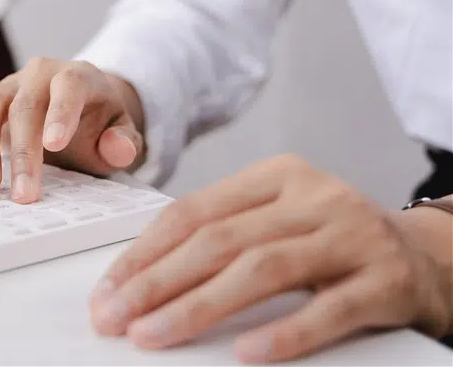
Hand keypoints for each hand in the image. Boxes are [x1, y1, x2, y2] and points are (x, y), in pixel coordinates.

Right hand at [0, 57, 145, 203]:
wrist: (91, 110)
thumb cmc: (103, 123)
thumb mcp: (123, 133)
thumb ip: (124, 140)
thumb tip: (117, 148)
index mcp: (74, 76)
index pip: (66, 87)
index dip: (60, 113)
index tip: (55, 145)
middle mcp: (38, 75)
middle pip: (22, 107)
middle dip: (21, 152)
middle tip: (24, 194)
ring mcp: (9, 88)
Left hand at [90, 154, 452, 362]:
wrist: (428, 258)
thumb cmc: (331, 244)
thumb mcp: (276, 223)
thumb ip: (219, 238)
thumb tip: (137, 282)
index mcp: (276, 177)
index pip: (192, 213)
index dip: (143, 254)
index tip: (106, 291)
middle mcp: (314, 198)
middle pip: (218, 241)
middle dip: (156, 283)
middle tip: (115, 318)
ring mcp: (353, 235)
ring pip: (263, 269)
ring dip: (199, 306)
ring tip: (155, 335)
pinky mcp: (387, 279)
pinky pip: (329, 308)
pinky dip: (285, 331)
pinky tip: (246, 352)